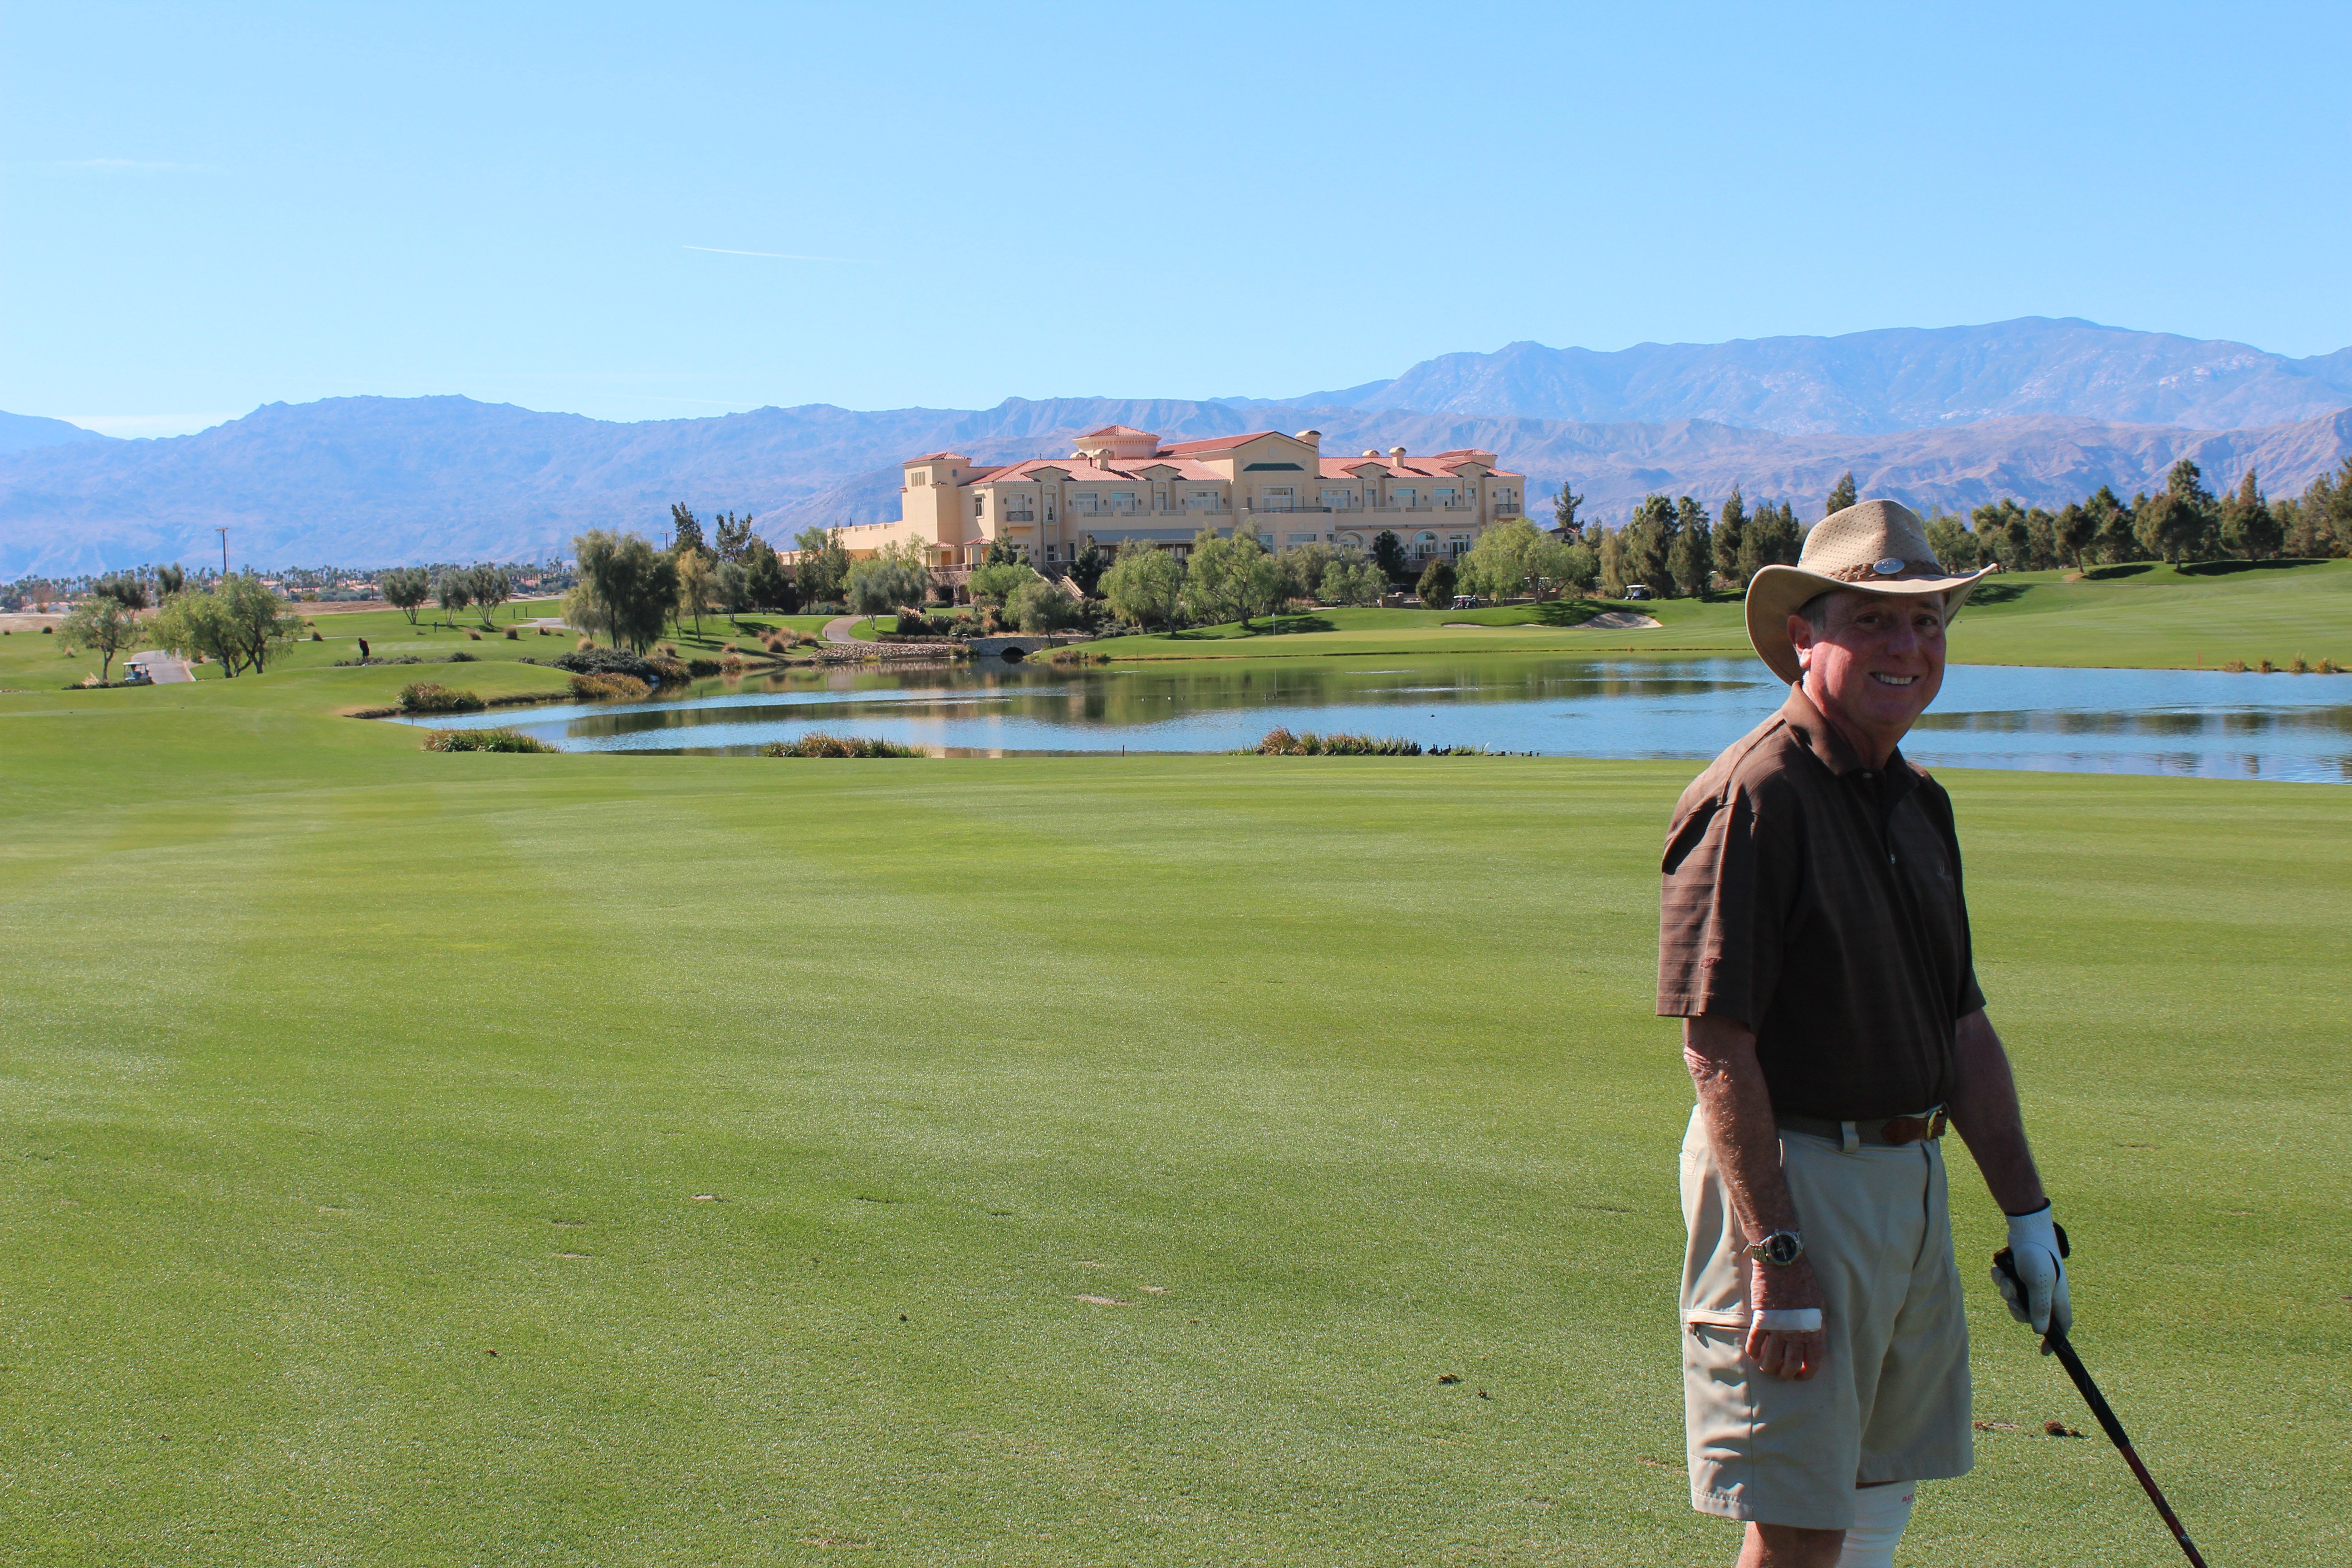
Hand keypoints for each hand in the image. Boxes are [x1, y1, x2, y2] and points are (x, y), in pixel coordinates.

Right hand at [1744, 1256, 1826, 1379]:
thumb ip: (1816, 1325)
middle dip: (1785, 1373)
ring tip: (1766, 1368)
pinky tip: (1753, 1354)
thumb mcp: (1819, 1304)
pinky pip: (1755, 1342)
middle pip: (1790, 1364)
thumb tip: (1813, 1340)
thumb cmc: (1804, 1281)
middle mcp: (1796, 1332)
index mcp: (1814, 1329)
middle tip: (1781, 1374)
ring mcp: (1778, 1327)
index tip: (1800, 1376)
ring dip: (1768, 1367)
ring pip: (1771, 1358)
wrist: (1783, 1263)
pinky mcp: (1761, 1319)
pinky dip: (1753, 1351)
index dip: (1806, 1373)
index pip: (1813, 1361)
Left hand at [1993, 1205, 2071, 1346]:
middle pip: (2031, 1315)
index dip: (2055, 1339)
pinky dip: (2001, 1279)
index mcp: (2058, 1297)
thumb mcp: (2039, 1283)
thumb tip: (2040, 1332)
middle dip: (2017, 1309)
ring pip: (2015, 1300)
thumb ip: (2040, 1306)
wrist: (2025, 1228)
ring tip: (2005, 1277)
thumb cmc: (2037, 1255)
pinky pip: (2007, 1286)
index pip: (2061, 1325)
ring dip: (2007, 1291)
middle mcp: (2046, 1292)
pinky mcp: (2018, 1274)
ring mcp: (2031, 1283)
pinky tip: (1999, 1270)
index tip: (2044, 1352)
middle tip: (2011, 1299)